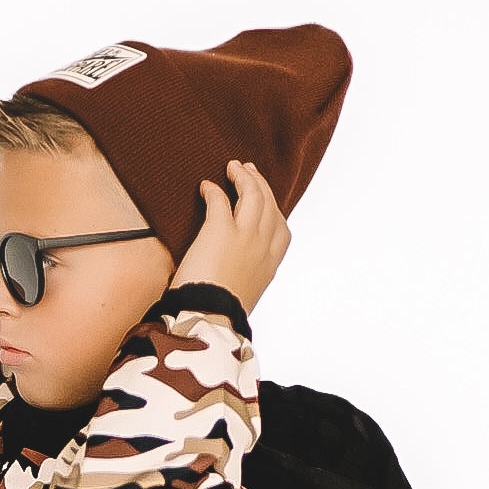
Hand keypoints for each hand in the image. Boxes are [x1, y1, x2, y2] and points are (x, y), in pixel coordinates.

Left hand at [169, 159, 290, 313]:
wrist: (209, 321)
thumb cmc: (218, 315)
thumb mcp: (241, 298)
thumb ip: (244, 281)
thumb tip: (233, 280)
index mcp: (270, 265)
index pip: (282, 231)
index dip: (274, 210)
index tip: (265, 200)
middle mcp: (262, 246)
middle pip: (269, 204)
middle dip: (260, 183)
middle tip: (247, 170)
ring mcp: (244, 236)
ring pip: (252, 194)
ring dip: (243, 177)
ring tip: (232, 167)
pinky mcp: (220, 230)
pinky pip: (220, 199)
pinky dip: (214, 190)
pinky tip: (206, 187)